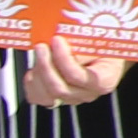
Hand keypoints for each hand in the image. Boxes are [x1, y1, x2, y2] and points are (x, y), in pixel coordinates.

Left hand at [19, 21, 134, 110]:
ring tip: (40, 52)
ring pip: (47, 94)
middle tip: (42, 45)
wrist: (98, 48)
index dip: (64, 60)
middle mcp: (88, 93)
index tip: (56, 40)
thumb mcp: (97, 39)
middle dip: (46, 65)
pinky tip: (35, 67)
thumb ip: (81, 44)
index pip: (81, 77)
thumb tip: (62, 44)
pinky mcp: (56, 98)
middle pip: (61, 88)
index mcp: (105, 80)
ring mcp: (72, 98)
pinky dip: (32, 82)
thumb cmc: (99, 42)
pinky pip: (38, 97)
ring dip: (38, 71)